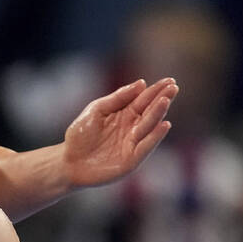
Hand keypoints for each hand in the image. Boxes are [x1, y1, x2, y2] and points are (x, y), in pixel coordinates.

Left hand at [61, 77, 177, 186]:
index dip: (156, 90)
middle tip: (173, 86)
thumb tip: (141, 83)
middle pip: (150, 111)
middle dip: (161, 98)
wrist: (69, 161)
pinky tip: (164, 124)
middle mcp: (133, 127)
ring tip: (165, 100)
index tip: (170, 80)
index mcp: (124, 114)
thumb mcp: (96, 110)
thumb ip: (117, 98)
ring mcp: (133, 143)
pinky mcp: (132, 159)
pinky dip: (155, 136)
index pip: (143, 99)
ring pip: (149, 126)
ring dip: (158, 113)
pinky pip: (146, 145)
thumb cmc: (81, 135)